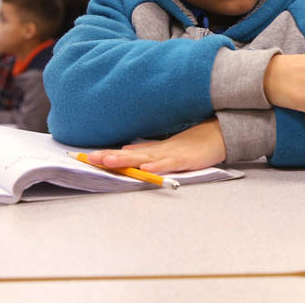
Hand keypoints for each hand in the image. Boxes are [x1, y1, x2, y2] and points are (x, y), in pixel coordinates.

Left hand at [86, 118, 224, 173]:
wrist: (218, 135)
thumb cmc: (193, 143)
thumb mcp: (166, 147)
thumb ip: (146, 149)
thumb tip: (125, 150)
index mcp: (153, 150)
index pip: (126, 153)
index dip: (107, 155)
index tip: (87, 157)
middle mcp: (159, 151)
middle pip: (130, 155)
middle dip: (109, 157)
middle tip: (89, 158)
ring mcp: (171, 154)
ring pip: (145, 158)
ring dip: (127, 160)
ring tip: (109, 162)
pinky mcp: (185, 159)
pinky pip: (169, 163)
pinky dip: (157, 166)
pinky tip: (146, 169)